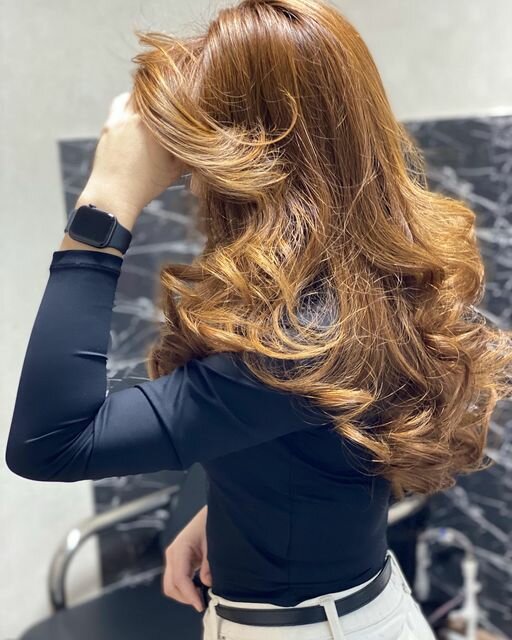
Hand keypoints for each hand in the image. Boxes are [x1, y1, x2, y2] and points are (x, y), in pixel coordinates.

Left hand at [76, 91, 185, 223]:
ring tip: (153, 105)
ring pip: (133, 95)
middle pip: (150, 90)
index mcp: (156, 125)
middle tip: (171, 96)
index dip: (179, 91)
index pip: (170, 96)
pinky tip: (136, 114)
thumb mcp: (175, 169)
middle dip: (161, 92)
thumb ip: (187, 150)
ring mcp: (119, 119)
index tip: (187, 91)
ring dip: (143, 96)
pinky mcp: (108, 125)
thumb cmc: (146, 185)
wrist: (113, 194)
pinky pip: (120, 105)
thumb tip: (203, 141)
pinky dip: (129, 104)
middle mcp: (136, 117)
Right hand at [163, 505, 211, 612]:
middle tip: (202, 602)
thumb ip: (209, 564)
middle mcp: (172, 554)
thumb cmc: (211, 524)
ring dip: (184, 594)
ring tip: (201, 595)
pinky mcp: (177, 560)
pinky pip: (176, 579)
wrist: (211, 513)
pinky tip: (198, 588)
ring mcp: (173, 557)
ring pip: (171, 585)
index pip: (180, 579)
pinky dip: (184, 588)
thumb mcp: (213, 544)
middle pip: (170, 586)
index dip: (189, 595)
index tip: (200, 606)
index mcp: (180, 548)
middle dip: (185, 597)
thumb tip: (207, 583)